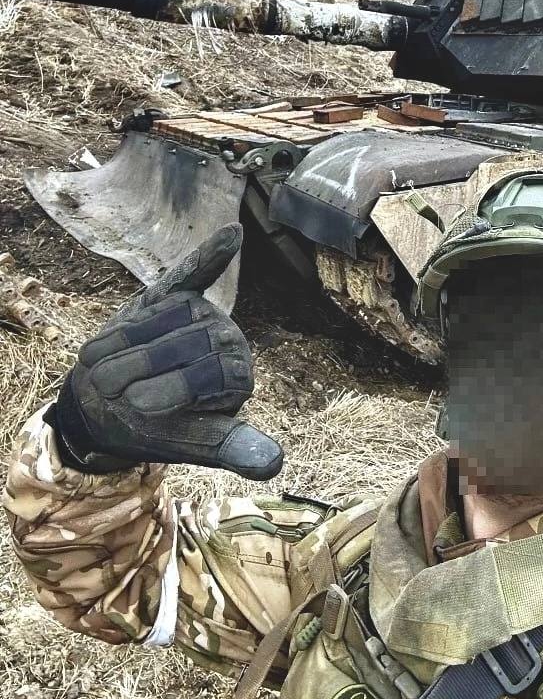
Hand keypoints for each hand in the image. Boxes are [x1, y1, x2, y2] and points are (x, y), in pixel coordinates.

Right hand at [49, 225, 282, 479]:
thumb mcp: (192, 445)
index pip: (201, 375)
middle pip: (182, 346)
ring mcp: (201, 313)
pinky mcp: (175, 293)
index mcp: (237, 373)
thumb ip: (232, 447)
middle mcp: (226, 337)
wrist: (112, 408)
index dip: (165, 396)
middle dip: (143, 373)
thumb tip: (275, 464)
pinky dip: (212, 253)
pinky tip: (233, 235)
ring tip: (121, 370)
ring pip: (161, 320)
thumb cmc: (156, 428)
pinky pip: (196, 270)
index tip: (143, 412)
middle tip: (126, 393)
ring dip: (129, 347)